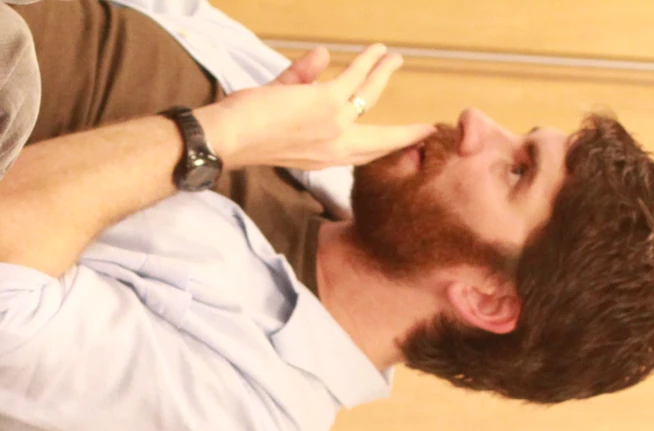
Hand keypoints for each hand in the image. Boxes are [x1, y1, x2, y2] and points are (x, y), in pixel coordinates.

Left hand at [199, 44, 429, 170]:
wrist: (229, 138)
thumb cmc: (244, 130)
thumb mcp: (279, 107)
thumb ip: (300, 81)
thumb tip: (324, 55)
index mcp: (323, 158)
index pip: (362, 156)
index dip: (386, 149)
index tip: (405, 145)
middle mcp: (334, 150)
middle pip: (381, 140)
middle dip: (405, 132)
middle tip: (424, 127)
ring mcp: (334, 128)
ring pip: (370, 96)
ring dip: (383, 73)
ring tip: (393, 58)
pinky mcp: (328, 105)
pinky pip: (357, 77)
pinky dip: (369, 61)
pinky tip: (377, 49)